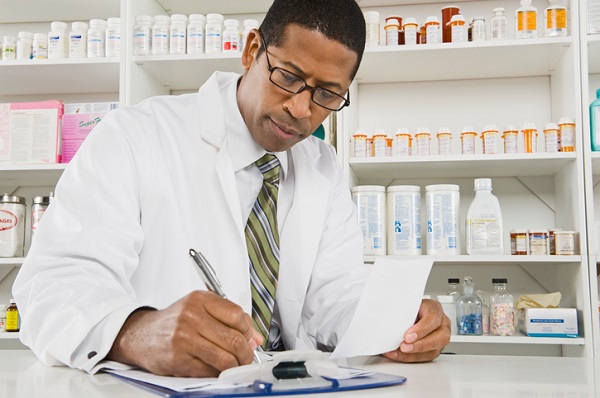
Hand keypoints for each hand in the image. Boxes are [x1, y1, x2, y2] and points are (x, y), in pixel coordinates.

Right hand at [107, 290, 262, 376]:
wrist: (140, 335)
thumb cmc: (174, 322)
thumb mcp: (200, 309)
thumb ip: (229, 320)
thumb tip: (255, 338)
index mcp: (200, 299)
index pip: (237, 315)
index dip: (249, 331)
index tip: (250, 339)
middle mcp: (191, 316)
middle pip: (234, 339)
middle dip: (246, 353)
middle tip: (246, 358)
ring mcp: (183, 338)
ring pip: (225, 358)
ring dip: (235, 366)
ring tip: (234, 365)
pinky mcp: (178, 359)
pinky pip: (209, 371)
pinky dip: (217, 373)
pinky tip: (215, 369)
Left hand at [383, 299, 450, 362]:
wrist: (409, 313)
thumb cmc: (410, 307)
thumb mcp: (406, 304)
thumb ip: (402, 312)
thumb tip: (389, 320)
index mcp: (435, 308)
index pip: (433, 319)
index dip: (421, 329)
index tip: (407, 336)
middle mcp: (442, 323)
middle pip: (441, 337)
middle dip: (421, 345)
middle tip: (404, 347)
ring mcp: (440, 337)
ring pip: (434, 350)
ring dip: (415, 354)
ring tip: (399, 352)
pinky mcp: (434, 348)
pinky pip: (426, 357)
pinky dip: (411, 358)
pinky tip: (399, 355)